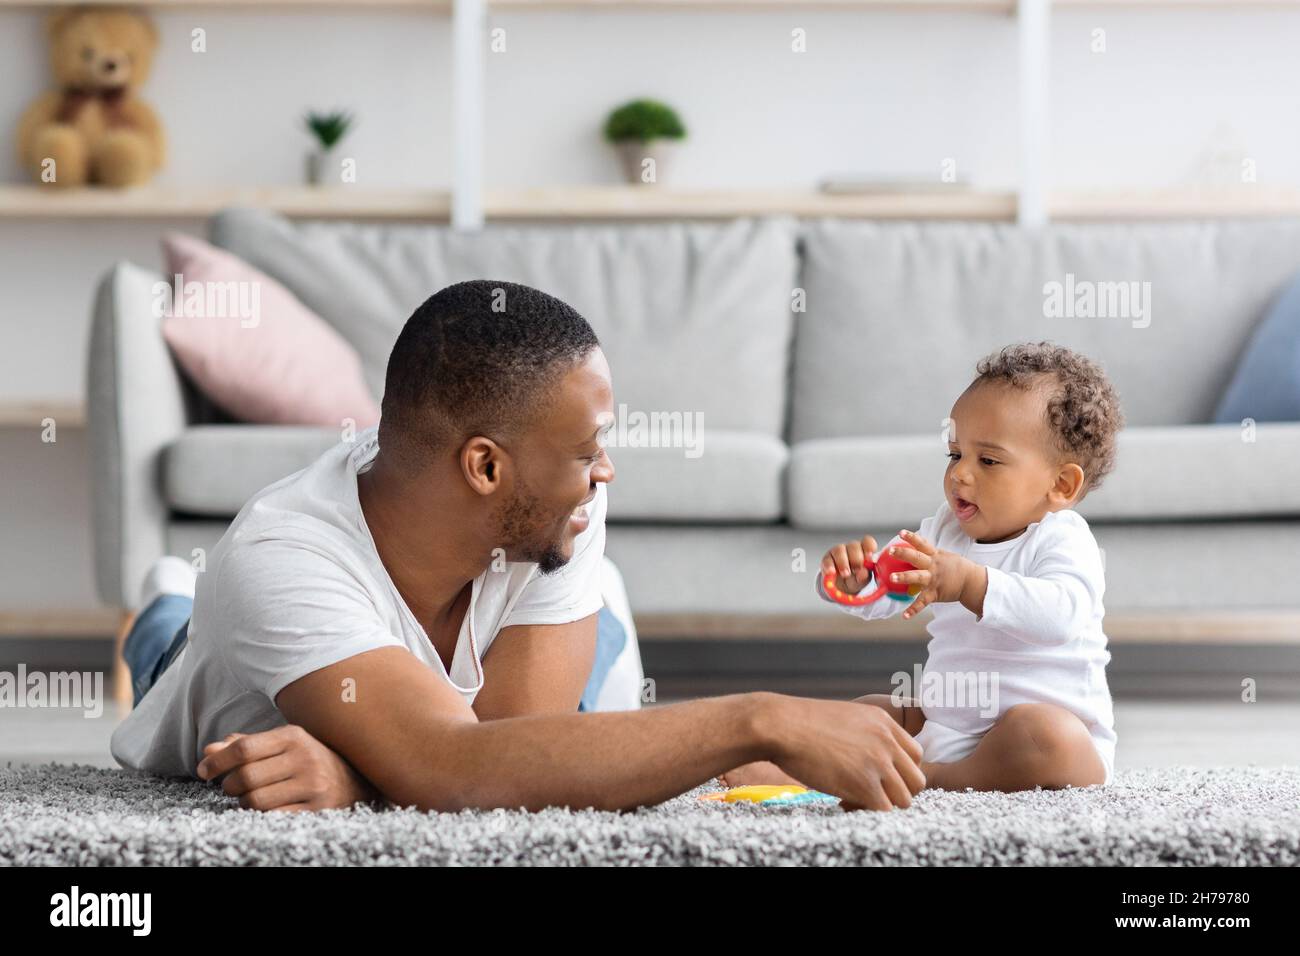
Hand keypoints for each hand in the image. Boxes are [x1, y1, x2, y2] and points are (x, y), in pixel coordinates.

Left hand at [196, 724, 380, 811]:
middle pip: (246, 776)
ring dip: (244, 802)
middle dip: (229, 785)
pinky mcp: (318, 809)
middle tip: (231, 787)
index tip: (203, 770)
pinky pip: (272, 817)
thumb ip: (245, 746)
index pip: (243, 748)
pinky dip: (260, 815)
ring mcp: (313, 784)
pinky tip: (265, 809)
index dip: (216, 761)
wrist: (358, 780)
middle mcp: (305, 757)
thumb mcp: (281, 745)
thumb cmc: (308, 760)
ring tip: (250, 798)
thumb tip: (208, 750)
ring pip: (256, 800)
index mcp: (293, 736)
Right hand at [766, 695, 925, 810]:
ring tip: (853, 797)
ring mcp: (878, 764)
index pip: (915, 755)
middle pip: (916, 780)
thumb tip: (867, 755)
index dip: (898, 770)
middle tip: (868, 791)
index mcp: (884, 722)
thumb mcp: (845, 717)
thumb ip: (866, 733)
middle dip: (895, 790)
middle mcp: (887, 741)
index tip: (877, 776)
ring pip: (905, 799)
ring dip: (882, 803)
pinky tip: (842, 801)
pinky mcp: (865, 785)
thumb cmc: (802, 722)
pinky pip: (884, 810)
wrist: (781, 725)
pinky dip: (865, 811)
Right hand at [820, 534, 880, 595]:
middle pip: (854, 546)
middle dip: (856, 559)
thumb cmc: (855, 579)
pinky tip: (832, 572)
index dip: (869, 546)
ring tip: (845, 574)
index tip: (869, 556)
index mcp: (864, 551)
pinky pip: (827, 560)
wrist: (840, 588)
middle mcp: (851, 549)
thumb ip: (864, 576)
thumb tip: (863, 572)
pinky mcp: (827, 559)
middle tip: (856, 570)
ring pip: (839, 550)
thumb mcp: (862, 580)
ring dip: (843, 562)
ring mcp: (838, 552)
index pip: (868, 542)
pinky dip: (829, 566)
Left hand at [886, 529, 985, 619]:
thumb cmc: (955, 568)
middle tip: (891, 550)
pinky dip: (913, 610)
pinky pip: (922, 602)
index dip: (911, 537)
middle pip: (917, 557)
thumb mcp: (943, 556)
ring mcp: (934, 580)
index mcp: (935, 555)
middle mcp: (933, 566)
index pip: (922, 544)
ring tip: (892, 577)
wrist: (972, 582)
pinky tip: (904, 615)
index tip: (901, 532)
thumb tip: (913, 547)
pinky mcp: (935, 594)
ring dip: (904, 577)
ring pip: (917, 577)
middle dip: (903, 553)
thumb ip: (929, 553)